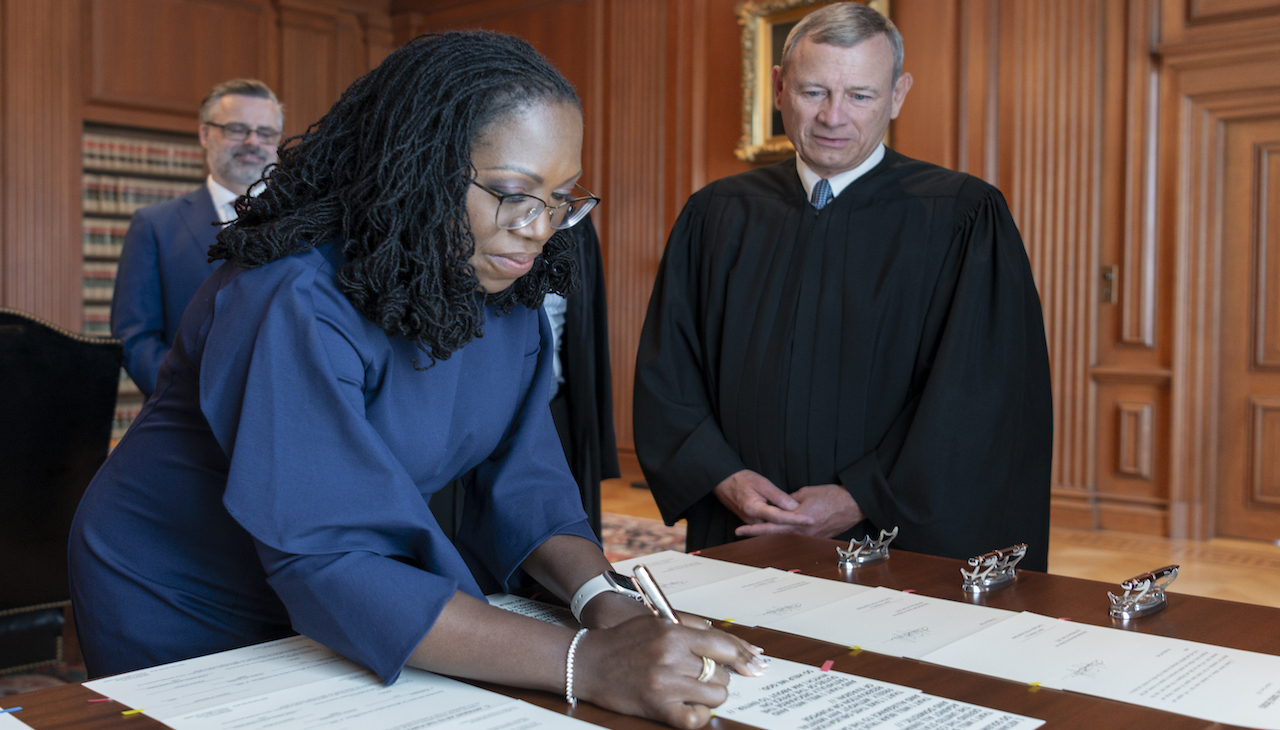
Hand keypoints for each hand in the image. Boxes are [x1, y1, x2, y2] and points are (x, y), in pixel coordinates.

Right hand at [574, 615, 766, 728]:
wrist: (587, 663)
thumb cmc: (622, 642)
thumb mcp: (656, 622)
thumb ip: (691, 627)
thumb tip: (727, 641)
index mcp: (672, 633)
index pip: (723, 645)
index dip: (744, 655)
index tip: (756, 663)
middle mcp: (671, 657)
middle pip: (722, 673)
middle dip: (719, 676)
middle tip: (704, 675)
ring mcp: (664, 685)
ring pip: (715, 695)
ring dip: (710, 695)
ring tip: (694, 689)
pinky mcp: (657, 708)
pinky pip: (695, 719)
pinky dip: (699, 716)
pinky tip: (691, 707)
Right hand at [713, 469, 813, 527]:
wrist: (724, 482)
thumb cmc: (741, 479)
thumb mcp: (762, 483)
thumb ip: (778, 496)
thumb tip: (793, 506)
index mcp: (754, 509)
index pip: (779, 517)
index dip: (796, 519)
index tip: (809, 519)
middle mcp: (753, 519)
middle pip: (778, 527)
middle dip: (796, 526)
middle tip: (814, 524)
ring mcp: (752, 522)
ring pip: (774, 527)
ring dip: (789, 526)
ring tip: (807, 523)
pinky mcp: (753, 522)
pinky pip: (769, 525)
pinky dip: (781, 524)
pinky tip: (792, 522)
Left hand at [734, 484, 863, 538]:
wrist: (853, 505)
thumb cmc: (831, 496)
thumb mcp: (805, 493)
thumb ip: (788, 500)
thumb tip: (779, 504)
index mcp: (797, 520)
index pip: (770, 527)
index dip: (753, 529)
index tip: (739, 530)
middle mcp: (802, 533)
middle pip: (774, 536)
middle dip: (758, 534)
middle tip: (742, 533)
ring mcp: (809, 537)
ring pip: (785, 538)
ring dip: (771, 535)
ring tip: (756, 532)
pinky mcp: (816, 537)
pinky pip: (797, 537)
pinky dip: (786, 534)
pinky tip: (779, 532)